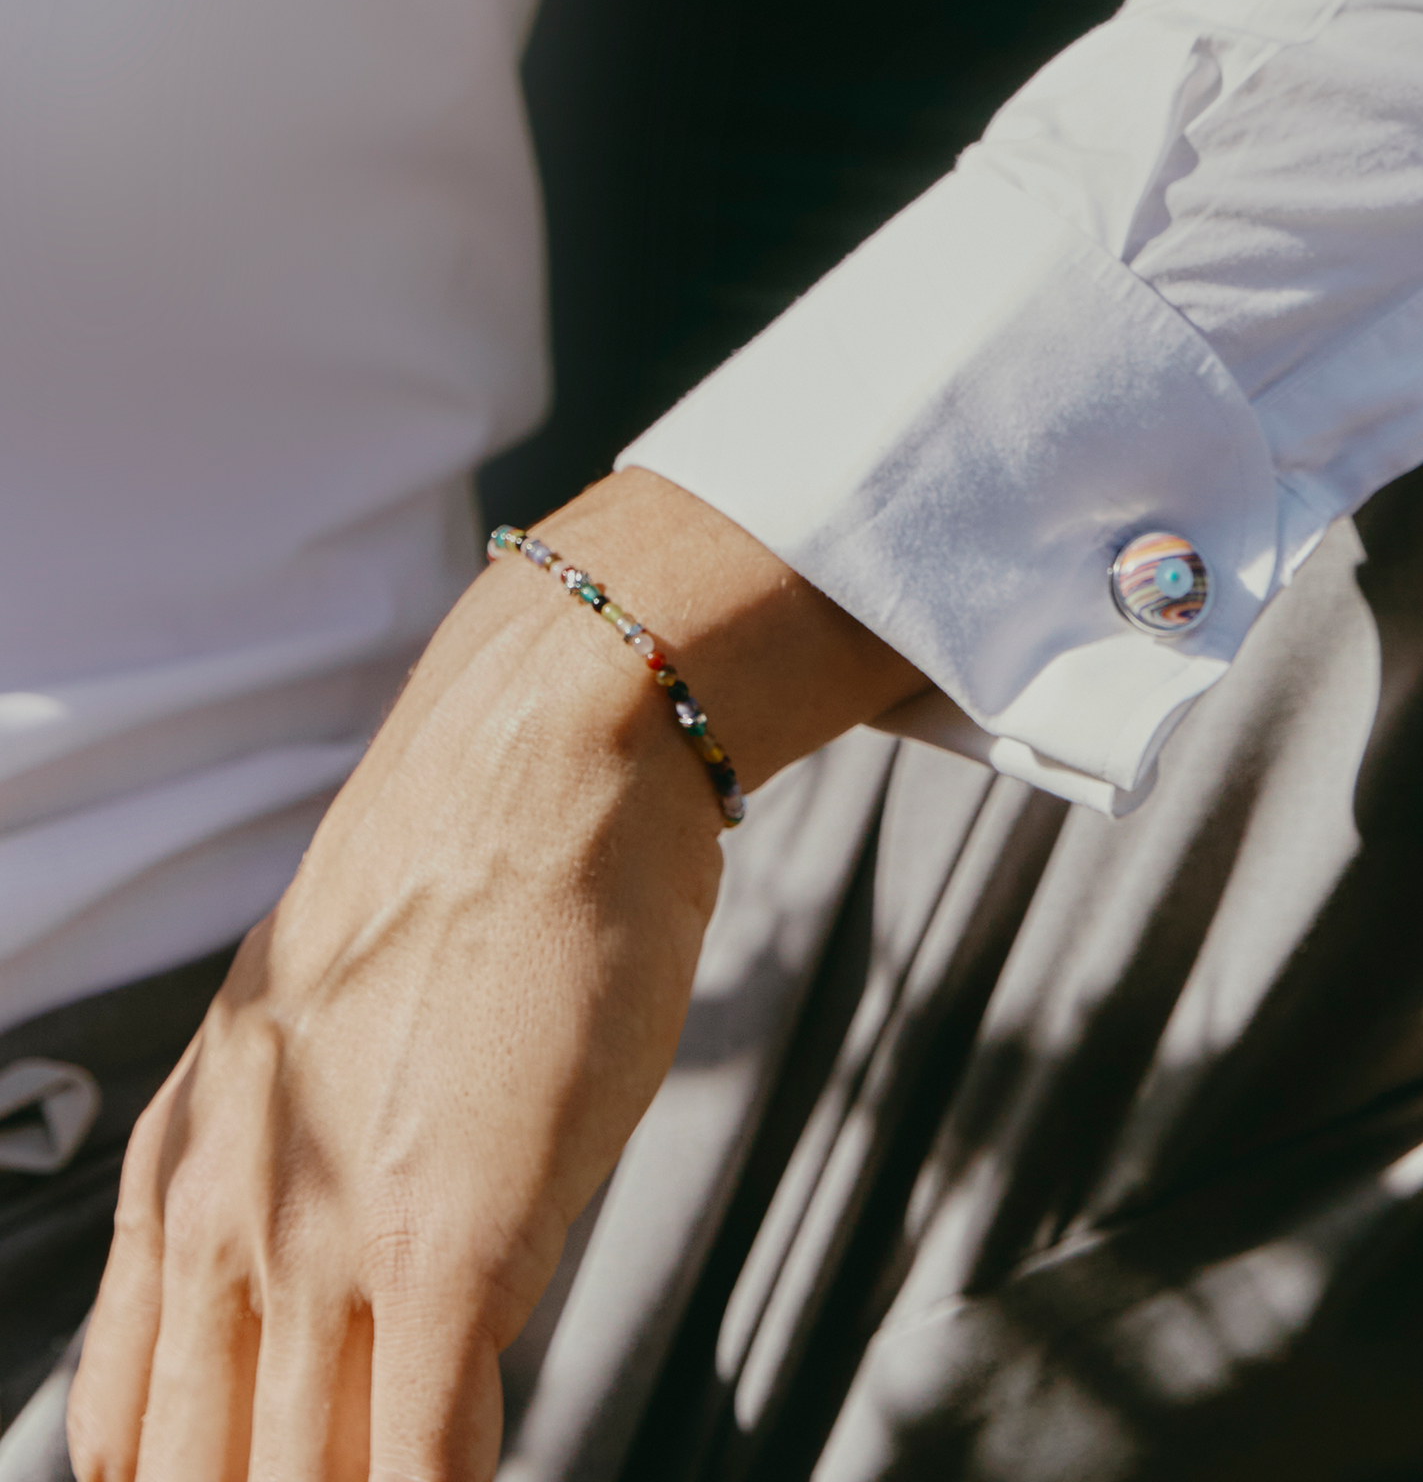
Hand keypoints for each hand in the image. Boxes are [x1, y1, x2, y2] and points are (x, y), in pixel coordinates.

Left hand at [65, 471, 921, 1480]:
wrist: (541, 770)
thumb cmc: (465, 877)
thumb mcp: (321, 1021)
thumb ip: (307, 1148)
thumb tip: (361, 1253)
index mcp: (185, 1169)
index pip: (124, 1432)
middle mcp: (232, 1216)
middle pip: (205, 1477)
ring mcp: (334, 1237)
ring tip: (432, 1481)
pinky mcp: (454, 1240)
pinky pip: (430, 1456)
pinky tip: (489, 1472)